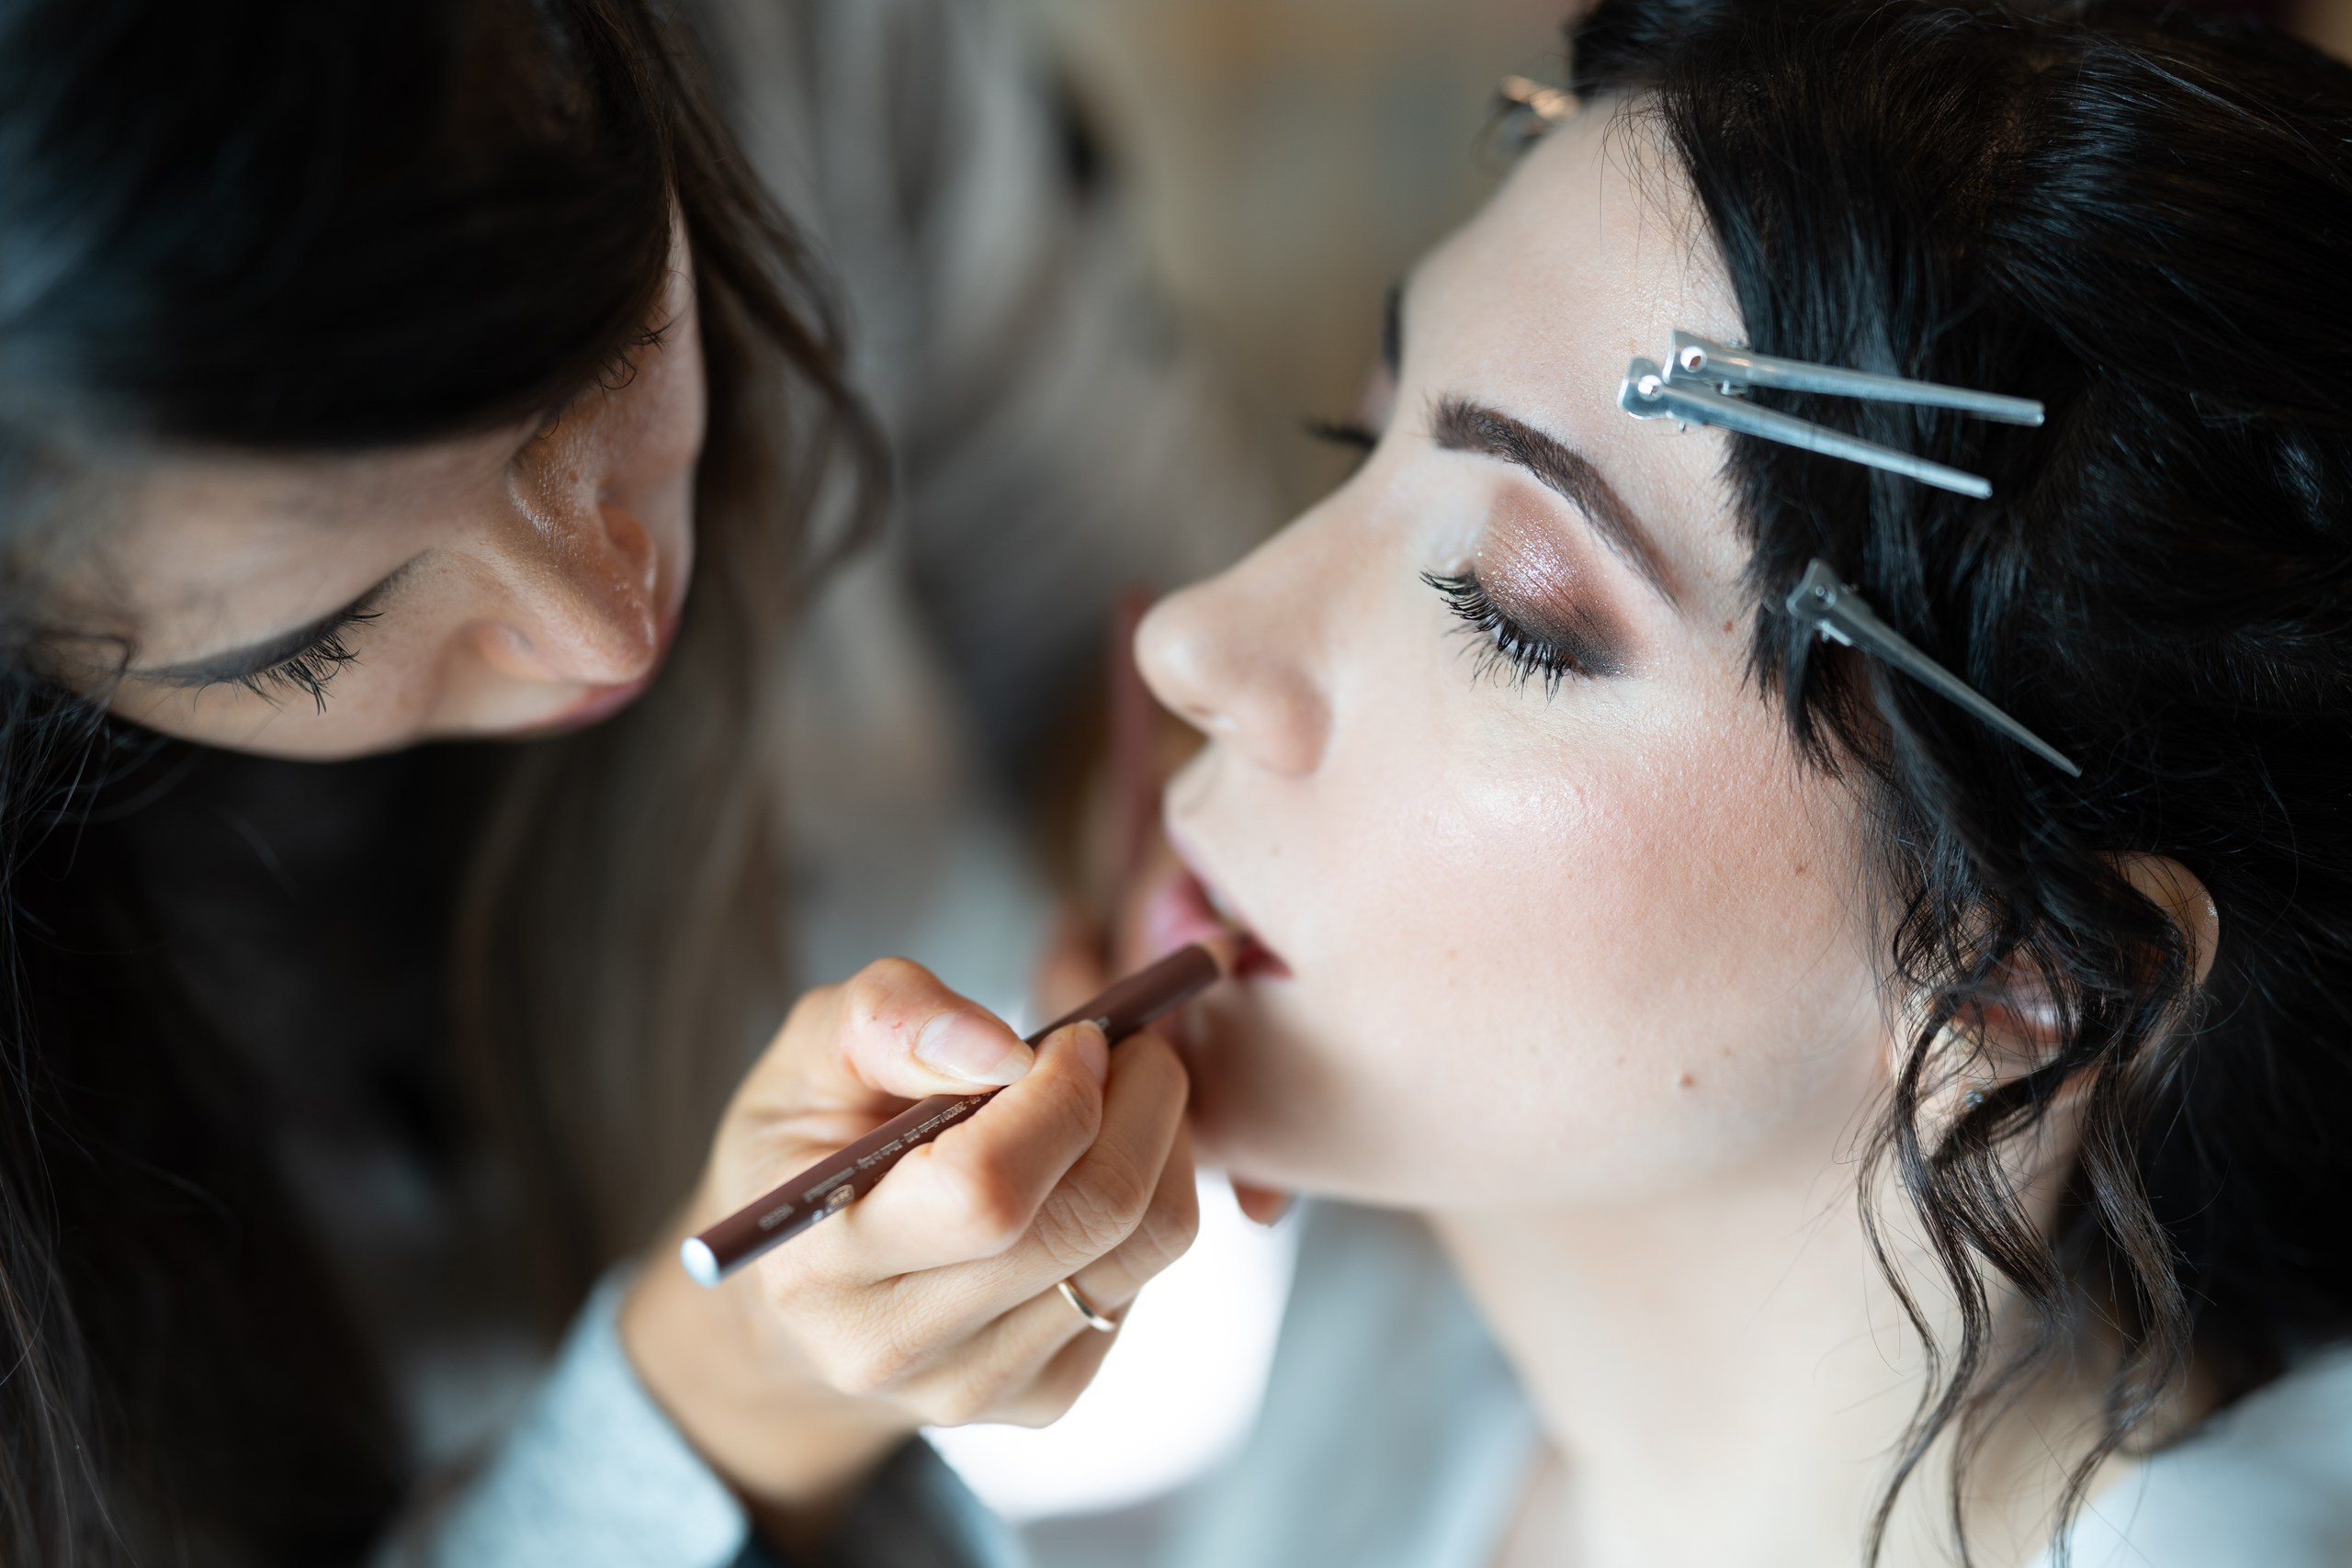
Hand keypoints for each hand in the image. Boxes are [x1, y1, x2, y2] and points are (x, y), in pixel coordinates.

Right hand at [621, 958, 1197, 1550]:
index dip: (1058, 1096)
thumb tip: (1004, 1048)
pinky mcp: (1042, 1396)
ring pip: (1146, 1244)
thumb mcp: (812, 1055)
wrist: (801, 1302)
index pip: (985, 1191)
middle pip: (1094, 1215)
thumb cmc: (810, 1149)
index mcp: (817, 1262)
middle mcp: (895, 1346)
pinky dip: (1147, 1200)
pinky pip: (1145, 1277)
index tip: (1073, 1037)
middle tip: (1128, 1045)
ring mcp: (978, 1383)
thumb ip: (890, 1018)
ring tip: (1119, 1093)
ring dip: (1162, 1143)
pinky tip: (1089, 1170)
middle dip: (1142, 1101)